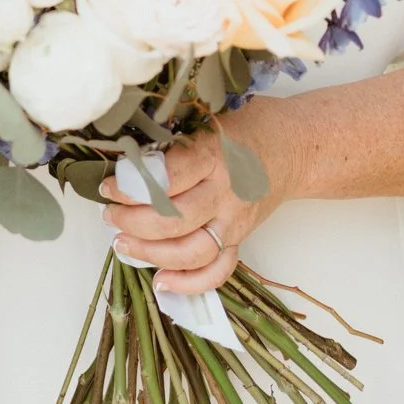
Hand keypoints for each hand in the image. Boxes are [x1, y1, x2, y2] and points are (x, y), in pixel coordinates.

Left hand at [99, 113, 290, 296]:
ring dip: (150, 254)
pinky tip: (161, 283)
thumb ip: (173, 140)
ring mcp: (236, 221)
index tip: (108, 186)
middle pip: (174, 220)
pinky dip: (190, 284)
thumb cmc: (245, 128)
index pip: (168, 178)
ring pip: (191, 251)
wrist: (295, 147)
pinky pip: (218, 271)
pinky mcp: (241, 239)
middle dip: (133, 222)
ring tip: (121, 244)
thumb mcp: (208, 119)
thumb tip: (122, 157)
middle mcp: (226, 192)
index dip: (131, 186)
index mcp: (215, 154)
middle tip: (110, 215)